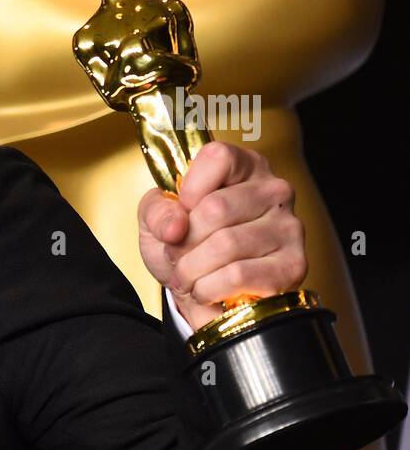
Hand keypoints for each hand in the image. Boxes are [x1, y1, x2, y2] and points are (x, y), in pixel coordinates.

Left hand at [137, 141, 306, 330]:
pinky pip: (238, 276)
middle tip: (176, 256)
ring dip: (191, 270)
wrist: (199, 293)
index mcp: (244, 166)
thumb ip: (157, 211)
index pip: (218, 157)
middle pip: (215, 209)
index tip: (181, 212)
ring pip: (225, 245)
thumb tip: (174, 227)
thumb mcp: (157, 219)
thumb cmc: (184, 244)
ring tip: (188, 276)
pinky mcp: (293, 265)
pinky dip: (208, 289)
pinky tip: (206, 290)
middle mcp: (274, 191)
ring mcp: (289, 227)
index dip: (188, 190)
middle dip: (182, 242)